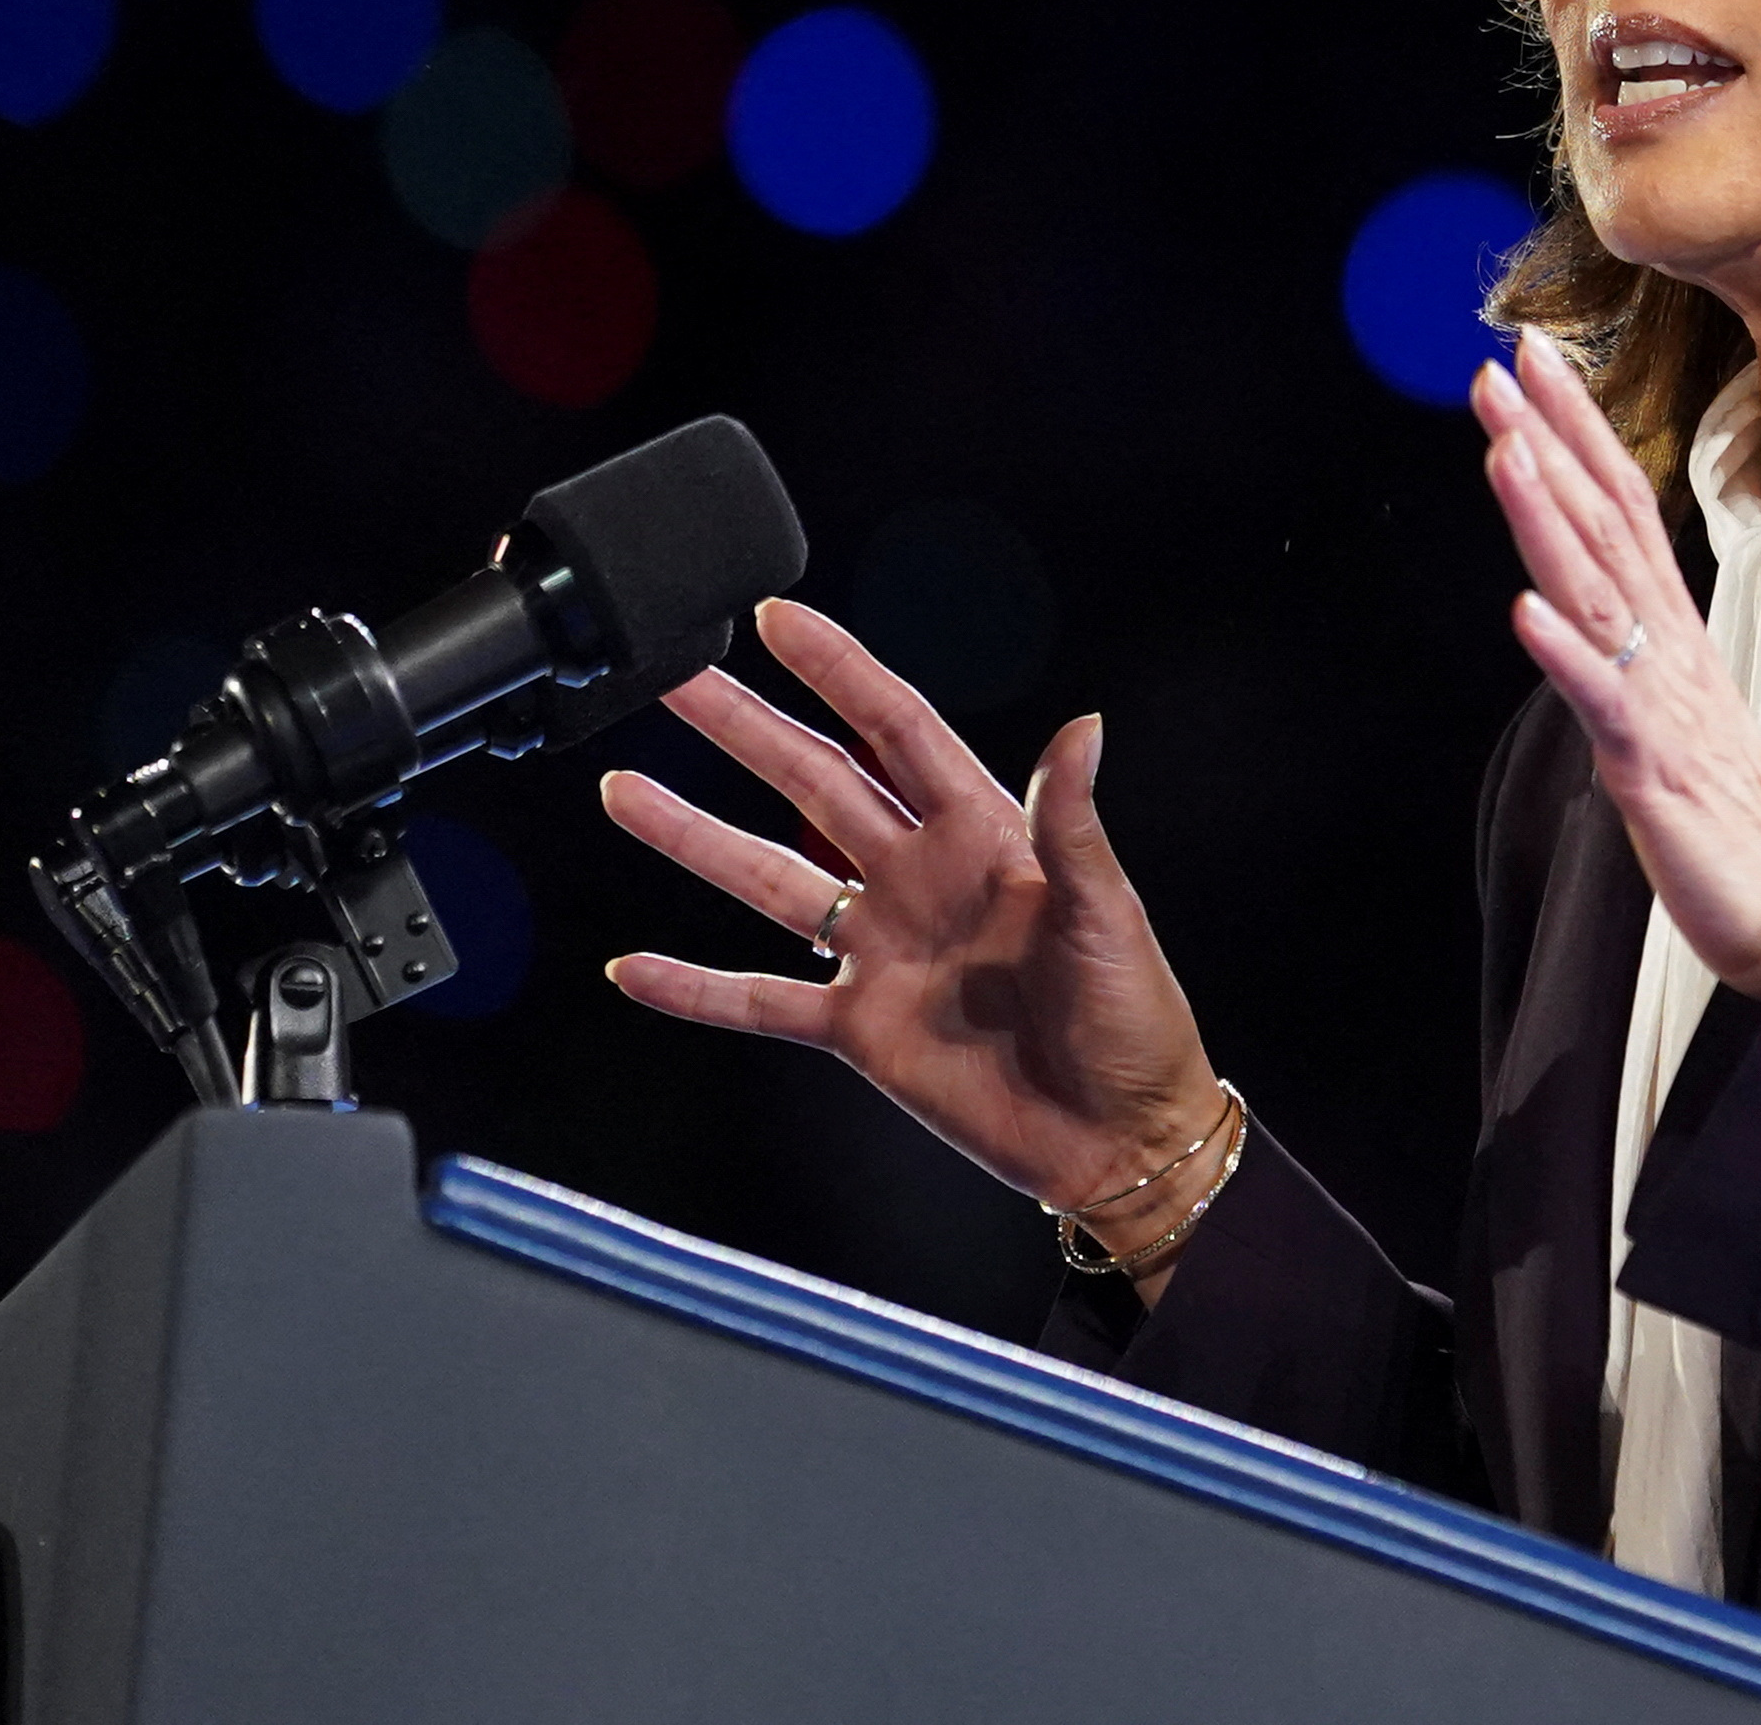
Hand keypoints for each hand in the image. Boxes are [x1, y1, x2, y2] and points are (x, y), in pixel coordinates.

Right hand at [600, 600, 1226, 1286]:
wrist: (1121, 1138)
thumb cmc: (1136, 1020)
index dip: (839, 672)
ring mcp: (882, 952)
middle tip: (675, 679)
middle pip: (812, 784)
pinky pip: (759, 1000)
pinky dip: (695, 988)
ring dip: (696, 837)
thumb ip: (1071, 825)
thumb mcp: (1106, 912)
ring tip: (625, 789)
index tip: (780, 621)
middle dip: (744, 728)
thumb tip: (1084, 725)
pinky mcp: (859, 1029)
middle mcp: (920, 880)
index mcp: (983, 836)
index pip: (894, 730)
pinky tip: (634, 968)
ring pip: (768, 877)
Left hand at [1474, 331, 1760, 996]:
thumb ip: (1629, 644)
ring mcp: (1664, 702)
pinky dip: (1567, 654)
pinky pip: (1606, 703)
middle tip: (1502, 366)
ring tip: (1504, 450)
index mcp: (1673, 630)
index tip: (1533, 359)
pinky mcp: (1654, 768)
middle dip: (1553, 441)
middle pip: (1609, 524)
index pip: (1623, 504)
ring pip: (1600, 592)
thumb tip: (1575, 593)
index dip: (1578, 428)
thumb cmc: (1727, 812)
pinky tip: (1525, 611)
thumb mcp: (1672, 705)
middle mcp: (1670, 648)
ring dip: (1548, 518)